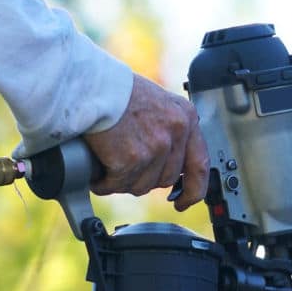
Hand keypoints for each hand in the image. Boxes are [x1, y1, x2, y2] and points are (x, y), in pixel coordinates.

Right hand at [85, 73, 209, 210]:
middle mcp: (175, 132)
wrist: (92, 87)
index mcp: (185, 117)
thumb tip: (163, 164)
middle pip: (164, 180)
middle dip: (143, 180)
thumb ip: (166, 130)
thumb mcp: (156, 104)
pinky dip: (103, 183)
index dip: (193, 190)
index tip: (183, 202)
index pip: (199, 164)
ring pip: (140, 186)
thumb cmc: (116, 92)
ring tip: (107, 165)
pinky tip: (96, 172)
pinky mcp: (131, 159)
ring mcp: (154, 147)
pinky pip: (117, 185)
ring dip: (121, 182)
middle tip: (124, 170)